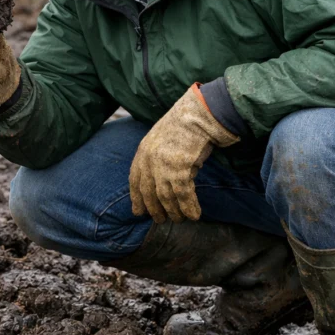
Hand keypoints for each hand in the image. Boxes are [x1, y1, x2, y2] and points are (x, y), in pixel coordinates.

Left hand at [129, 84, 239, 222]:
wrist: (199, 114)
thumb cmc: (185, 126)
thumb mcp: (161, 140)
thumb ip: (156, 158)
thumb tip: (159, 181)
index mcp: (143, 152)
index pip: (134, 180)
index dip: (136, 198)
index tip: (138, 211)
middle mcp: (149, 160)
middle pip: (149, 192)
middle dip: (154, 209)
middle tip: (161, 220)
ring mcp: (164, 165)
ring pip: (166, 197)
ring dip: (174, 211)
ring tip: (180, 219)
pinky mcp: (180, 168)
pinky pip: (183, 195)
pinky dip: (189, 207)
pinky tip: (194, 215)